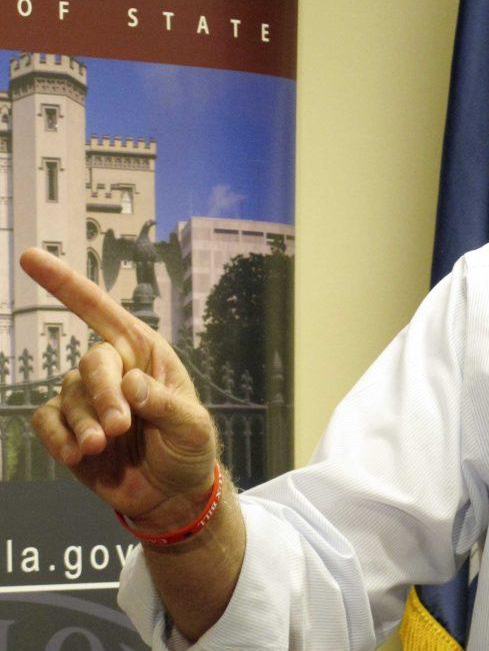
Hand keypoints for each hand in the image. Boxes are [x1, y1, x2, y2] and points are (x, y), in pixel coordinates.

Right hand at [20, 248, 218, 532]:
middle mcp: (113, 369)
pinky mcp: (68, 429)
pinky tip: (80, 456)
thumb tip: (130, 384)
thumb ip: (164, 404)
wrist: (172, 495)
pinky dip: (59, 438)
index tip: (32, 258)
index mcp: (146, 354)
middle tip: (121, 428)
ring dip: (84, 424)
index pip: (103, 312)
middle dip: (102, 396)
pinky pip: (46, 421)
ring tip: (105, 448)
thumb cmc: (189, 450)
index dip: (66, 284)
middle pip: (90, 362)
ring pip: (66, 395)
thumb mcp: (192, 426)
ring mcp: (87, 399)